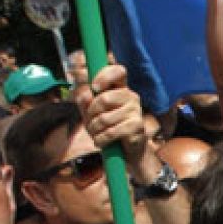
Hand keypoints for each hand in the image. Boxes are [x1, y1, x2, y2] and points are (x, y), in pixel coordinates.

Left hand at [84, 63, 156, 182]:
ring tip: (96, 134)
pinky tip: (101, 142)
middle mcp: (131, 96)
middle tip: (90, 124)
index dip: (104, 76)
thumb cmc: (108, 129)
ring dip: (94, 130)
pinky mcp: (137, 126)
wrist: (126, 152)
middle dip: (90, 114)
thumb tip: (85, 94)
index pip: (118, 71)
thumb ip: (85, 101)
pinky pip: (111, 132)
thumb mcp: (91, 113)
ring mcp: (136, 111)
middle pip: (103, 99)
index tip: (94, 87)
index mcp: (120, 88)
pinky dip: (101, 139)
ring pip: (104, 118)